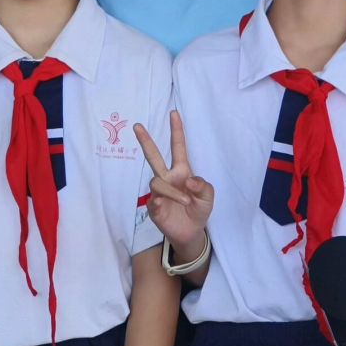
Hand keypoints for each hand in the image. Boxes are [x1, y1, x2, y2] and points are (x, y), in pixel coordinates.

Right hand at [133, 110, 213, 255]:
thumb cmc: (199, 209)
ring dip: (171, 191)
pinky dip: (158, 201)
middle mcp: (168, 178)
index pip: (178, 147)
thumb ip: (203, 186)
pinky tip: (162, 205)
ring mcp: (159, 192)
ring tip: (186, 200)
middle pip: (154, 156)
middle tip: (137, 126)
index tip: (174, 113)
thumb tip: (189, 181)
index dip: (176, 130)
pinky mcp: (153, 207)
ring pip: (156, 181)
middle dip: (145, 141)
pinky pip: (152, 199)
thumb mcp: (208, 197)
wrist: (191, 232)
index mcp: (182, 171)